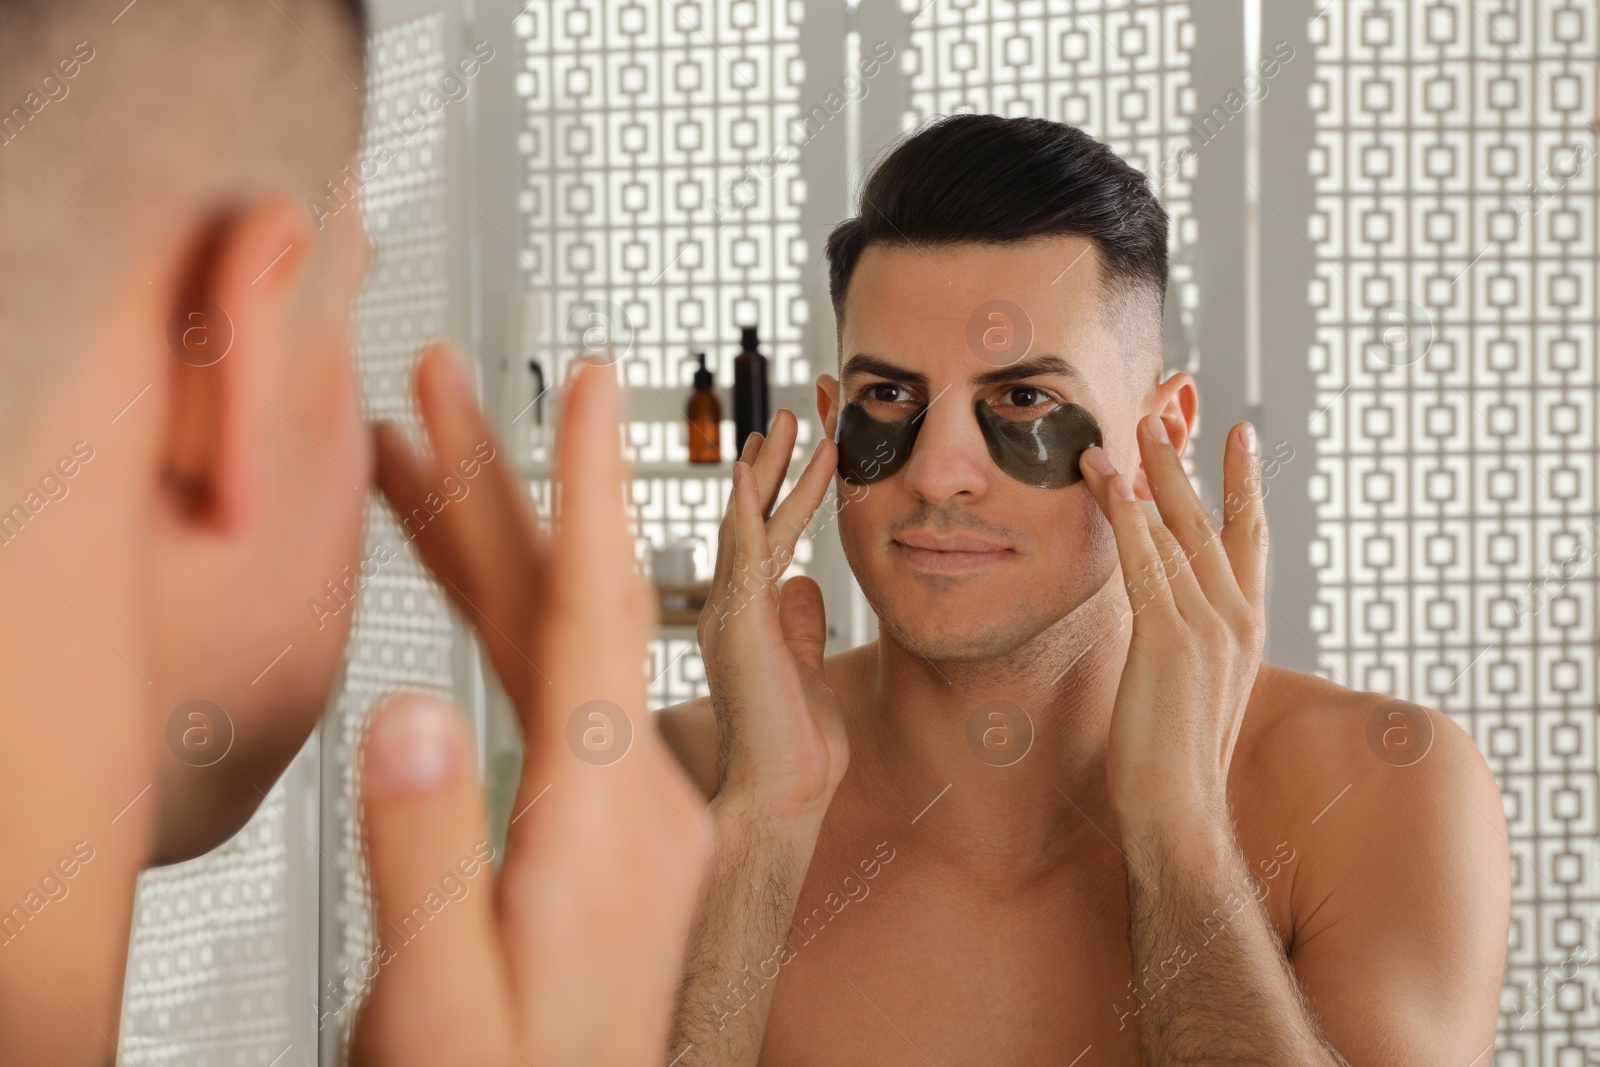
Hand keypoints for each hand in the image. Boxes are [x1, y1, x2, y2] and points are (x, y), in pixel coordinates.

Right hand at [350, 346, 713, 1065]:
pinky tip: (466, 581)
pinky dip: (504, 622)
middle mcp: (640, 798)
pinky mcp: (606, 824)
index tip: (596, 386)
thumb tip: (411, 711)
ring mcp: (629, 807)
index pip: (602, 619)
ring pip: (554, 639)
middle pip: (567, 604)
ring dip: (487, 541)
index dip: (592, 494)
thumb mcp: (443, 1000)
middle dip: (503, 485)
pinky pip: (556, 692)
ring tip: (411, 452)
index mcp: (612, 825)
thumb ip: (426, 855)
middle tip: (441, 384)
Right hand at [700, 410, 846, 822]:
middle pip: (746, 522)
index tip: (784, 452)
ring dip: (769, 470)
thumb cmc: (794, 755)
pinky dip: (750, 507)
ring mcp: (727, 616)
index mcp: (743, 622)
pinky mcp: (737, 626)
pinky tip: (756, 466)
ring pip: (747, 526)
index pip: (759, 544)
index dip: (773, 496)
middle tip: (786, 416)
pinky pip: (745, 554)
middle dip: (768, 467)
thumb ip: (803, 629)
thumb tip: (809, 589)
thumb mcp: (807, 673)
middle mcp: (727, 612)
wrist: (778, 802)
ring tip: (788, 420)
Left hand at [1077, 415, 1267, 833]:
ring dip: (1151, 474)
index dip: (1242, 484)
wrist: (1180, 808)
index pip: (1250, 538)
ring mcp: (1208, 626)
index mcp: (1246, 627)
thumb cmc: (1176, 758)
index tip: (1239, 436)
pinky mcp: (1169, 639)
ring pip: (1177, 531)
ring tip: (1132, 427)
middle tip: (1168, 412)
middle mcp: (1237, 618)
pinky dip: (1128, 517)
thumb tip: (1167, 613)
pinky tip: (1109, 481)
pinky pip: (1145, 562)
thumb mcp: (1193, 685)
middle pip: (1213, 520)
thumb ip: (1189, 641)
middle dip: (1188, 463)